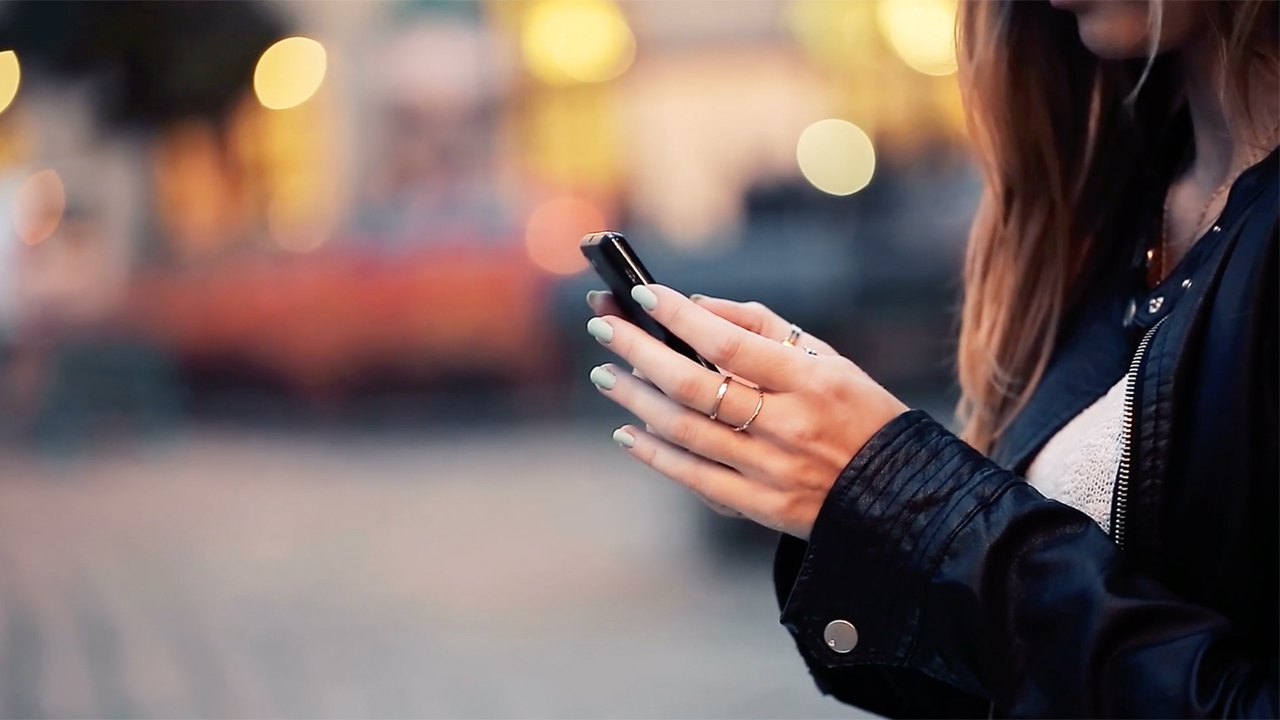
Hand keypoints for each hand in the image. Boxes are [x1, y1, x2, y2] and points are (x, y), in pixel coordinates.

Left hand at [585, 287, 907, 539]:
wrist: (902, 497)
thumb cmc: (860, 414)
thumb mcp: (829, 361)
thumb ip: (766, 329)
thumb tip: (700, 307)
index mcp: (811, 380)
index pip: (731, 342)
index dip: (682, 317)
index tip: (644, 294)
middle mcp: (789, 425)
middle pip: (694, 385)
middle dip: (639, 351)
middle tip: (604, 327)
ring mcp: (772, 470)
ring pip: (685, 431)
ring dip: (636, 399)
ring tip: (607, 374)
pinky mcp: (762, 507)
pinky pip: (694, 478)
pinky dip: (655, 454)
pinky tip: (628, 432)